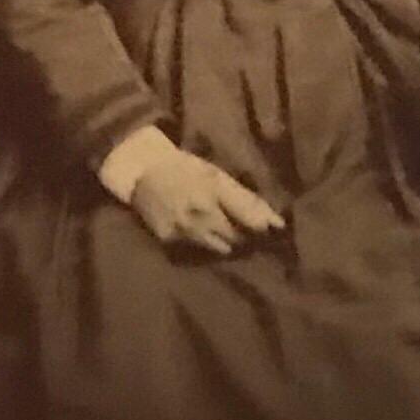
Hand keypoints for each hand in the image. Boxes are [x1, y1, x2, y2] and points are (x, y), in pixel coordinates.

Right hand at [120, 139, 284, 257]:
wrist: (142, 172)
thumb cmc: (187, 170)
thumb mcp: (218, 175)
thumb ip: (246, 200)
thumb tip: (277, 224)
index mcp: (215, 192)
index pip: (250, 220)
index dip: (264, 227)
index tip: (272, 229)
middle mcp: (200, 214)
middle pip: (238, 238)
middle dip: (245, 235)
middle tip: (244, 228)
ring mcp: (183, 229)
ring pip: (220, 249)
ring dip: (227, 242)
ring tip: (223, 230)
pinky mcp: (168, 240)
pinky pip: (197, 249)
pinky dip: (203, 242)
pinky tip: (199, 230)